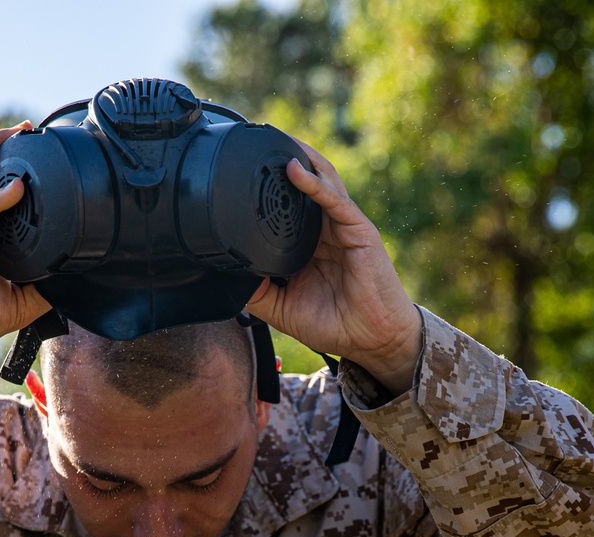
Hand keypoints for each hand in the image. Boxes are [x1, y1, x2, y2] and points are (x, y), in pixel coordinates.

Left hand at [245, 142, 422, 394]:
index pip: (284, 209)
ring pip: (319, 182)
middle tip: (253, 142)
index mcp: (306, 246)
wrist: (369, 339)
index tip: (238, 174)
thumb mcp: (280, 308)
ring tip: (274, 140)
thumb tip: (225, 275)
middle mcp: (324, 230)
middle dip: (281, 162)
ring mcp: (342, 226)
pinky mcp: (358, 230)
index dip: (266, 190)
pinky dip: (315, 184)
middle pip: (302, 187)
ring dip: (298, 159)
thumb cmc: (332, 323)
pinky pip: (335, 200)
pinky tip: (295, 170)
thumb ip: (256, 291)